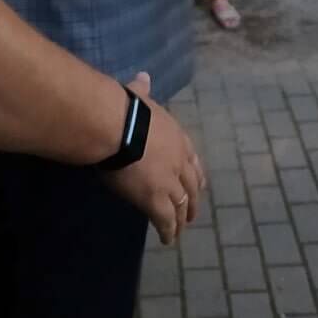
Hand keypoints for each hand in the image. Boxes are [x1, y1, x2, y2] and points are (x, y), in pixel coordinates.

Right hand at [102, 72, 206, 245]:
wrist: (118, 127)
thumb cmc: (125, 109)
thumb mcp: (138, 96)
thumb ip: (143, 90)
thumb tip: (143, 77)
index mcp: (176, 136)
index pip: (192, 158)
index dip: (195, 173)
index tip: (199, 183)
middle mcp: (179, 161)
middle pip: (191, 185)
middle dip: (193, 200)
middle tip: (192, 213)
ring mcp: (169, 182)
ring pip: (181, 206)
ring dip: (182, 219)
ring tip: (179, 231)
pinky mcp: (155, 200)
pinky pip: (165, 220)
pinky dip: (168, 231)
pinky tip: (166, 240)